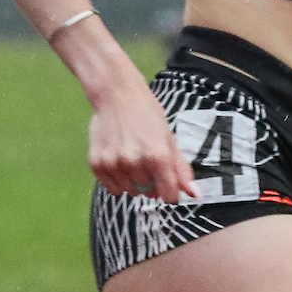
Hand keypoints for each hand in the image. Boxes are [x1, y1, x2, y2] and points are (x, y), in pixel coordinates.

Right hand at [87, 71, 197, 201]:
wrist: (116, 96)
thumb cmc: (147, 116)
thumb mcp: (169, 139)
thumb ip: (181, 169)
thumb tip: (194, 194)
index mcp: (158, 156)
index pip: (169, 196)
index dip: (170, 191)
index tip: (167, 182)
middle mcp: (135, 162)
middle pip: (148, 193)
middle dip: (150, 181)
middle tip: (145, 158)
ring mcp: (114, 164)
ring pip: (130, 191)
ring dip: (132, 181)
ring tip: (130, 157)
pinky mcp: (97, 165)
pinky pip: (112, 188)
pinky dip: (117, 179)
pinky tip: (118, 160)